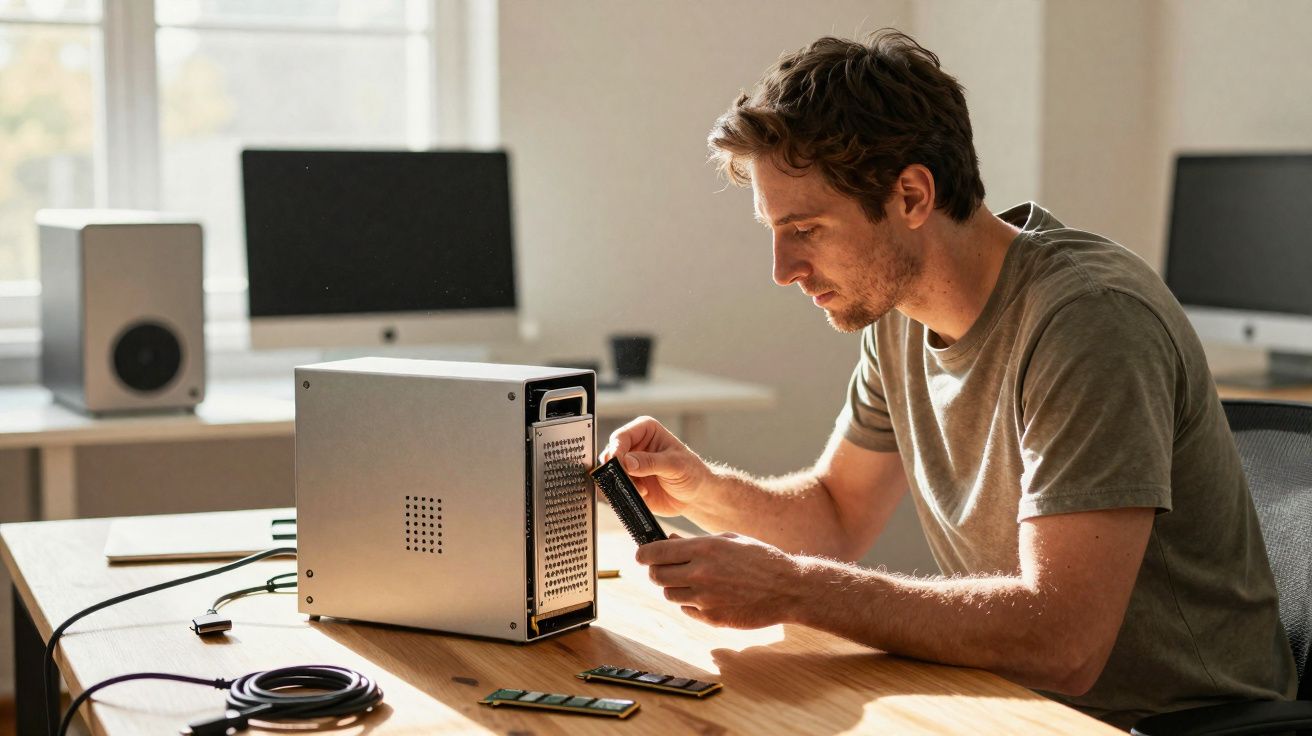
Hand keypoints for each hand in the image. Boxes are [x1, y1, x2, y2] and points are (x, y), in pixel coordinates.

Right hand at [598, 416, 710, 516]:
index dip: (617, 450)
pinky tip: (643, 494)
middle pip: (611, 453)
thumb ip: (651, 462)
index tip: (620, 464)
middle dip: (617, 469)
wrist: (696, 496)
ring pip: (610, 471)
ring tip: (642, 489)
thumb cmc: (691, 472)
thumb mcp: (675, 464)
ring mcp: (630, 465)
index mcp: (645, 430)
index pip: (621, 436)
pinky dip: (624, 492)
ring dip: (622, 482)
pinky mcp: (629, 482)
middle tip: (629, 480)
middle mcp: (634, 445)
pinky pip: (615, 486)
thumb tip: (627, 462)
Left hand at [636, 532, 803, 628]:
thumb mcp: (729, 539)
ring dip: (673, 588)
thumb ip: (695, 542)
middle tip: (665, 568)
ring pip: (669, 594)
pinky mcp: (712, 618)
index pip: (655, 552)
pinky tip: (706, 595)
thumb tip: (668, 541)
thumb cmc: (760, 558)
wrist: (788, 589)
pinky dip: (690, 603)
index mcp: (704, 548)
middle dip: (656, 571)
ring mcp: (705, 598)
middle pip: (657, 576)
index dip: (643, 554)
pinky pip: (687, 610)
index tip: (642, 555)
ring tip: (690, 581)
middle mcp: (700, 573)